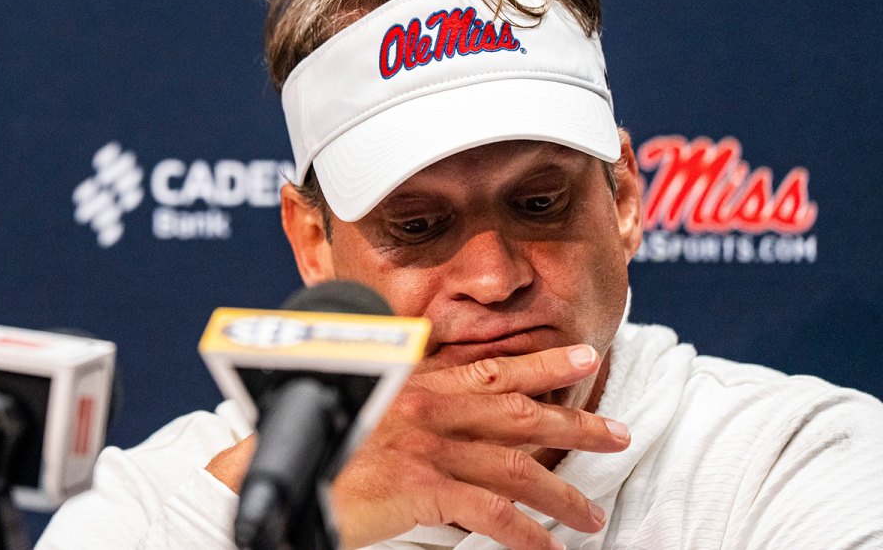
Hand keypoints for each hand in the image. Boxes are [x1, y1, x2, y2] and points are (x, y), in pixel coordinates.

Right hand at [327, 344, 628, 549]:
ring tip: (592, 514)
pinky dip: (525, 534)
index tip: (583, 358)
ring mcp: (427, 443)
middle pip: (520, 411)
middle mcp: (428, 404)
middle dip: (577, 423)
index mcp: (415, 381)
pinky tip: (546, 549)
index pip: (493, 368)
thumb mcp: (362, 410)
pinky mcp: (421, 484)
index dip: (544, 364)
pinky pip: (490, 511)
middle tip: (618, 432)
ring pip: (517, 465)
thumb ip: (405, 410)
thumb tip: (442, 425)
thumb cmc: (310, 445)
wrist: (271, 471)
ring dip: (562, 492)